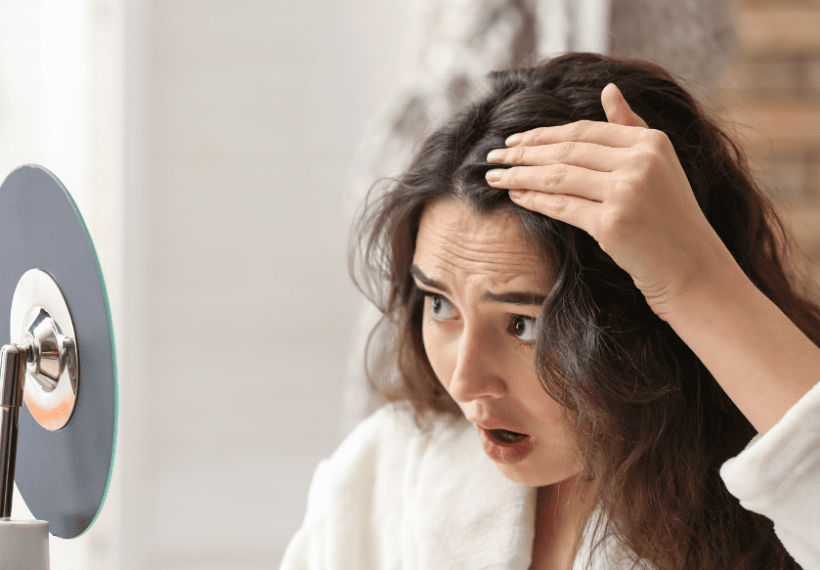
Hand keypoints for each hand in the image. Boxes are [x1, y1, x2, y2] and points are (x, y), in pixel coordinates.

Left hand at [485, 83, 738, 319]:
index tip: (515, 139)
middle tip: (494, 156)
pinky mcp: (612, 224)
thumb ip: (630, 126)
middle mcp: (640, 162)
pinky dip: (534, 199)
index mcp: (651, 142)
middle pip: (567, 151)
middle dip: (524, 152)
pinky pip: (562, 206)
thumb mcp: (658, 164)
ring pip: (559, 177)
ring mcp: (627, 193)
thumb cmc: (669, 216)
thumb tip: (608, 89)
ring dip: (520, 175)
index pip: (584, 131)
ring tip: (495, 176)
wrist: (690, 266)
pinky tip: (515, 195)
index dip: (544, 134)